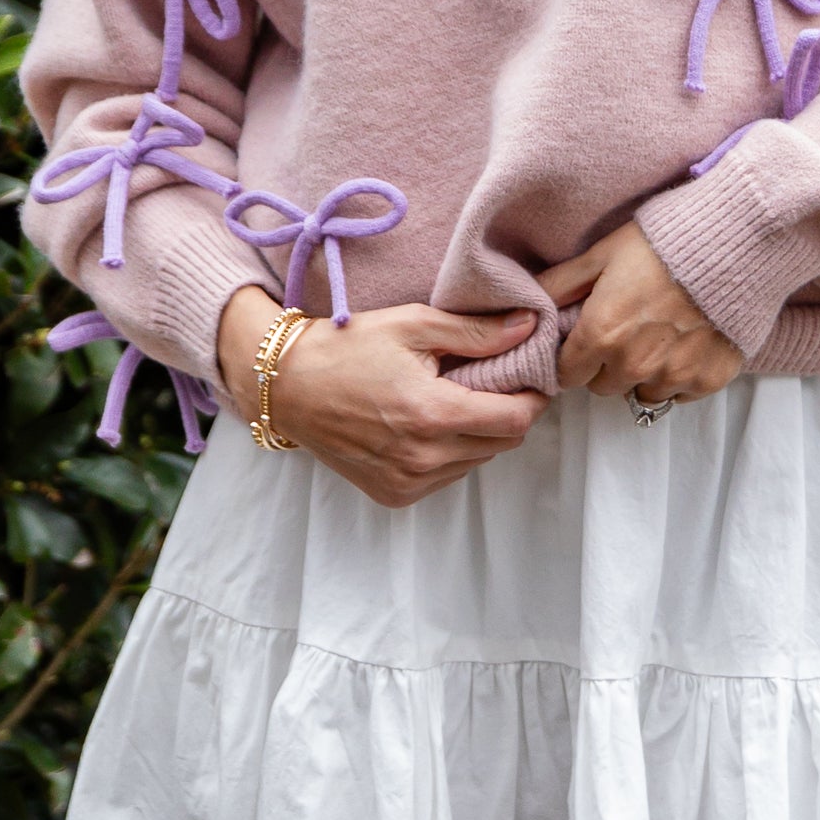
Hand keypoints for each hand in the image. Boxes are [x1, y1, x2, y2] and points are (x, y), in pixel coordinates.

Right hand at [216, 285, 544, 509]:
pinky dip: (448, 454)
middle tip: (486, 383)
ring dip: (476, 435)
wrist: (287, 386)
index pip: (516, 419)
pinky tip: (423, 427)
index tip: (527, 378)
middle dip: (504, 413)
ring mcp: (408, 482)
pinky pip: (446, 478)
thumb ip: (475, 332)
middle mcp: (424, 458)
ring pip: (476, 461)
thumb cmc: (347, 348)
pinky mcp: (393, 495)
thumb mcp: (412, 325)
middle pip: (502, 443)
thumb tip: (529, 327)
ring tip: (448, 402)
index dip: (532, 398)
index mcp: (433, 414)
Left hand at [537, 223, 744, 405]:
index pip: (567, 375)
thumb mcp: (603, 253)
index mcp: (602, 334)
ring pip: (642, 393)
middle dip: (607, 365)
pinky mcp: (708, 380)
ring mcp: (674, 376)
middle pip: (603, 387)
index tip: (584, 341)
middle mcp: (635, 365)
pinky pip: (680, 393)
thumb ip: (560, 284)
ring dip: (644, 373)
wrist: (737, 241)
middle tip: (627, 330)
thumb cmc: (666, 241)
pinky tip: (687, 342)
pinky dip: (680, 375)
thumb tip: (528, 304)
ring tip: (660, 335)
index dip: (573, 357)